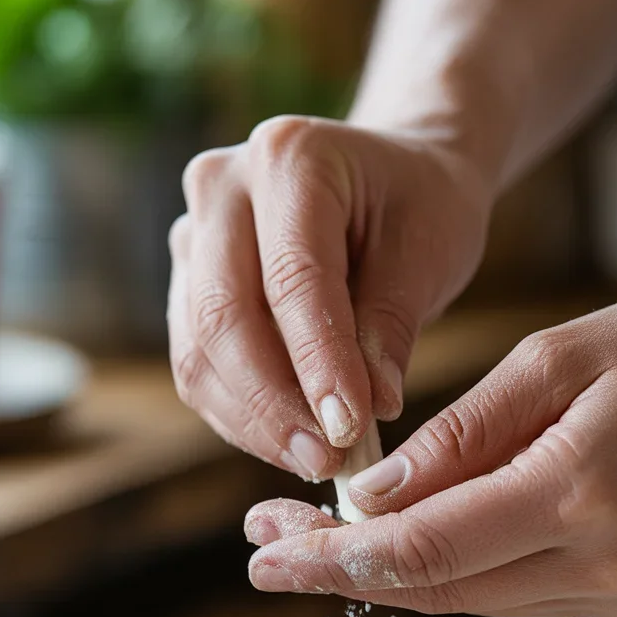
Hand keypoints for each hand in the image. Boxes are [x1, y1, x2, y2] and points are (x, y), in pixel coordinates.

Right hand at [168, 116, 489, 479]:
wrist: (391, 180)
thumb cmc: (418, 206)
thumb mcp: (429, 250)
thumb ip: (391, 324)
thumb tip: (363, 410)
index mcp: (289, 156)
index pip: (293, 278)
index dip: (319, 363)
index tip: (352, 429)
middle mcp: (221, 186)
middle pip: (224, 316)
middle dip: (274, 404)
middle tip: (328, 461)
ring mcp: (194, 233)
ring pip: (200, 350)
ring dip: (254, 419)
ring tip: (317, 460)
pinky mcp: (187, 281)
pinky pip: (198, 362)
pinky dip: (241, 412)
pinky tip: (289, 441)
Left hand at [244, 290, 616, 616]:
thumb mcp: (555, 358)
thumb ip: (463, 433)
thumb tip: (372, 494)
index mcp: (583, 490)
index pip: (430, 547)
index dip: (337, 558)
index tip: (265, 559)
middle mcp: (604, 562)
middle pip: (440, 587)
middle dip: (343, 570)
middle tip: (265, 550)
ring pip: (470, 598)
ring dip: (390, 571)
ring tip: (314, 537)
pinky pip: (511, 592)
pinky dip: (450, 568)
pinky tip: (402, 537)